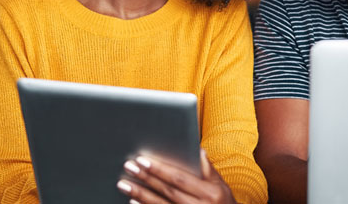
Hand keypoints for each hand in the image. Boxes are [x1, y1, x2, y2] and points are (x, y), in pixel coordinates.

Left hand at [117, 149, 236, 203]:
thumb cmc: (223, 203)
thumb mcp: (221, 186)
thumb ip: (208, 169)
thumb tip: (198, 150)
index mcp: (209, 193)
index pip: (179, 179)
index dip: (160, 169)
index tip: (143, 160)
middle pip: (167, 191)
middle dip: (146, 178)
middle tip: (129, 167)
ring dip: (140, 194)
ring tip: (123, 183)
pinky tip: (133, 201)